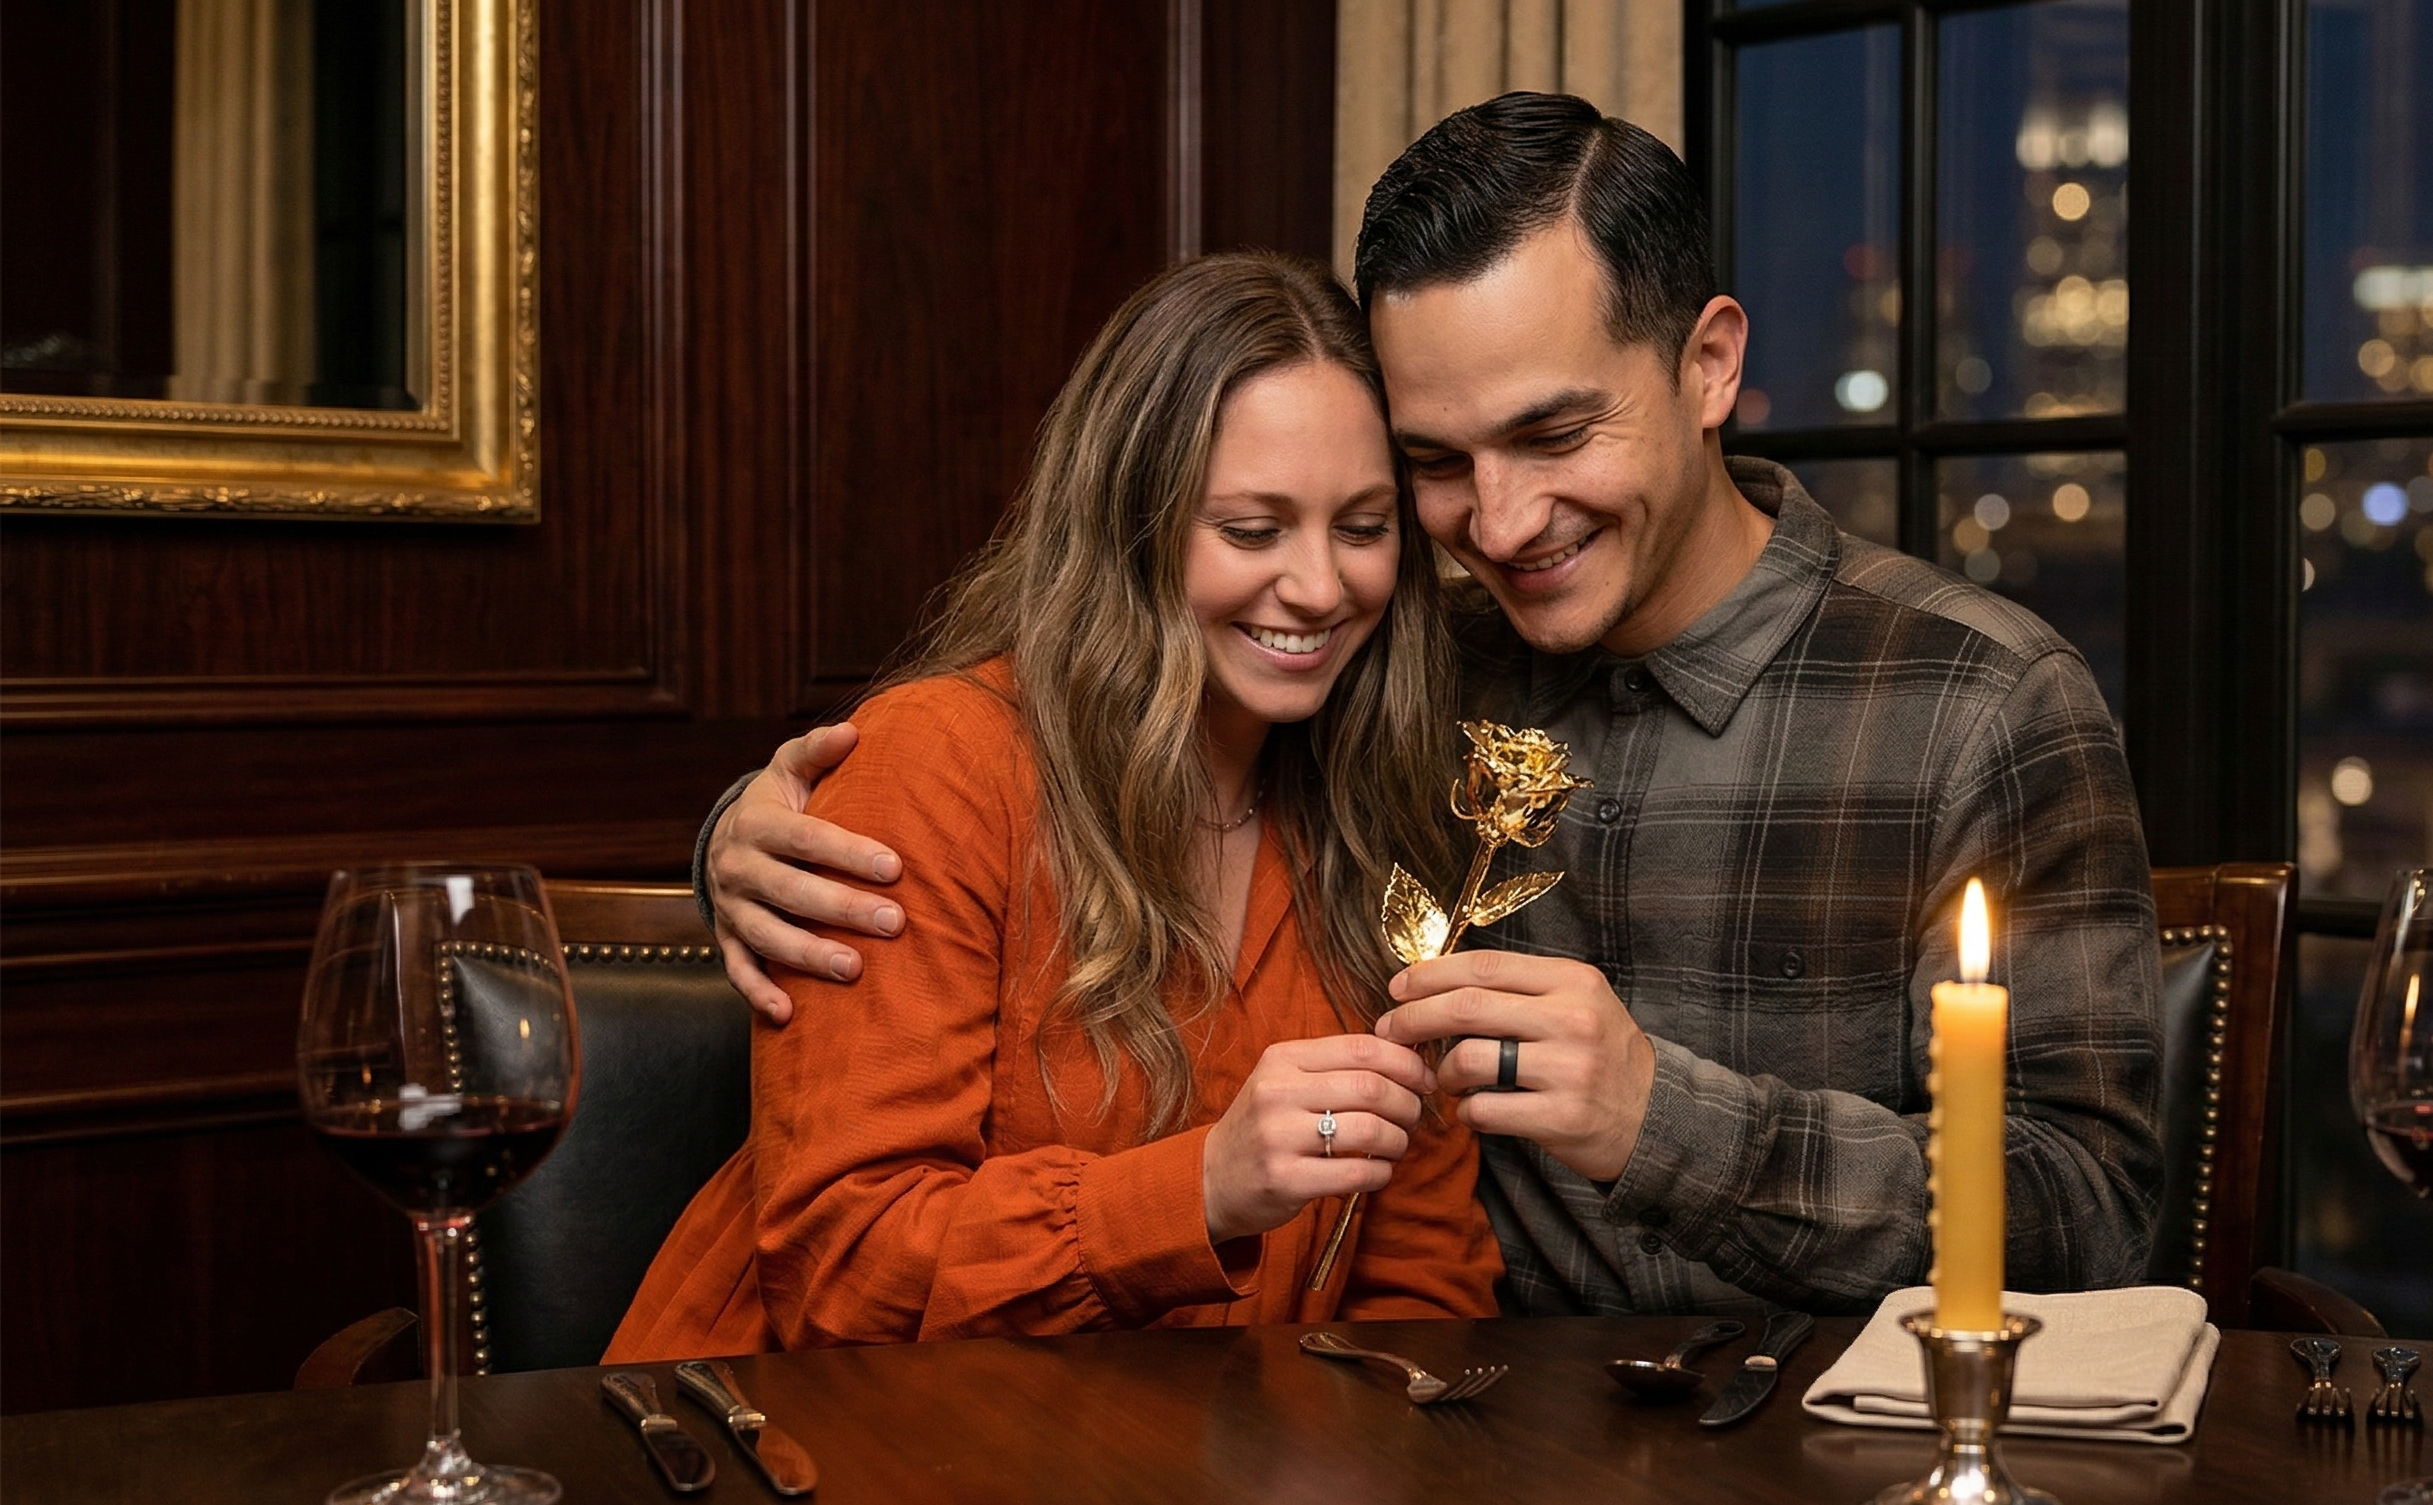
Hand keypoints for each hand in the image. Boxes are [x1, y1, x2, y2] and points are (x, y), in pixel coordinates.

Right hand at [706, 723, 905, 1021]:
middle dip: (842, 909)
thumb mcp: (789, 770)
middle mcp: (738, 866)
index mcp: (757, 823)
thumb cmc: (778, 803)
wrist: (725, 839)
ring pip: (766, 935)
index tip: (895, 868)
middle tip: (894, 923)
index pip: (805, 839)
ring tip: (854, 969)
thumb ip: (817, 751)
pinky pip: (738, 969)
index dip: (848, 853)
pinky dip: (759, 992)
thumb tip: (853, 730)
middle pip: (790, 891)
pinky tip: (788, 1015)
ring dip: (807, 955)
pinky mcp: (726, 937)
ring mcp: (730, 907)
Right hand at [1200, 1035, 1436, 1244]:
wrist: (1211, 1178)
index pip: (1362, 1048)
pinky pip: (1356, 1173)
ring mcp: (1278, 1136)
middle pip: (1371, 1087)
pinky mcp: (1284, 1179)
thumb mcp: (1287, 1081)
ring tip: (1396, 1146)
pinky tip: (1377, 1172)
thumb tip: (1408, 1057)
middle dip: (1407, 1104)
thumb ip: (1336, 1067)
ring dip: (1398, 1140)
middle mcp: (1277, 1092)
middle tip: (1412, 1118)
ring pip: (1369, 1129)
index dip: (1406, 1063)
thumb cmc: (1264, 1127)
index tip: (1422, 1080)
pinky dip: (1381, 1173)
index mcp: (1282, 1058)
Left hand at [1374, 950, 1655, 1183]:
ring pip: (1471, 1059)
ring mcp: (1569, 1069)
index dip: (1430, 975)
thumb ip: (1519, 989)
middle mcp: (1572, 1019)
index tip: (1397, 987)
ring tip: (1447, 1079)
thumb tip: (1436, 982)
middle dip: (1415, 1018)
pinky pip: (1486, 1109)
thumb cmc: (1601, 1055)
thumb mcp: (1576, 1004)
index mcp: (1572, 981)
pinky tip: (1474, 1110)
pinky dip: (1467, 1111)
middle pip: (1467, 1007)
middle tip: (1391, 1031)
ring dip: (1444, 1071)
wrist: (1657, 1116)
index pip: (1483, 967)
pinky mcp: (1562, 1117)